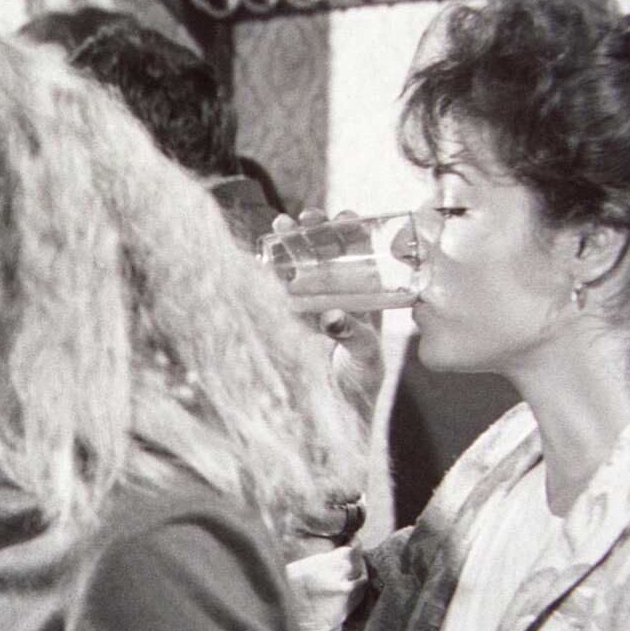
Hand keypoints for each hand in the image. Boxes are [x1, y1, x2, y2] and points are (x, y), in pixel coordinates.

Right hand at [271, 209, 385, 415]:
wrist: (337, 414)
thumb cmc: (361, 384)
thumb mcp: (364, 357)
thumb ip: (352, 334)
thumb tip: (331, 314)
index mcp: (367, 299)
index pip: (362, 255)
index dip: (352, 233)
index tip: (344, 216)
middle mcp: (341, 296)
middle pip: (328, 254)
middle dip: (315, 232)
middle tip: (303, 217)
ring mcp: (314, 306)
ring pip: (302, 267)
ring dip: (290, 246)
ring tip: (279, 227)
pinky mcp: (293, 320)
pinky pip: (283, 291)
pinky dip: (272, 273)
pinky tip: (261, 258)